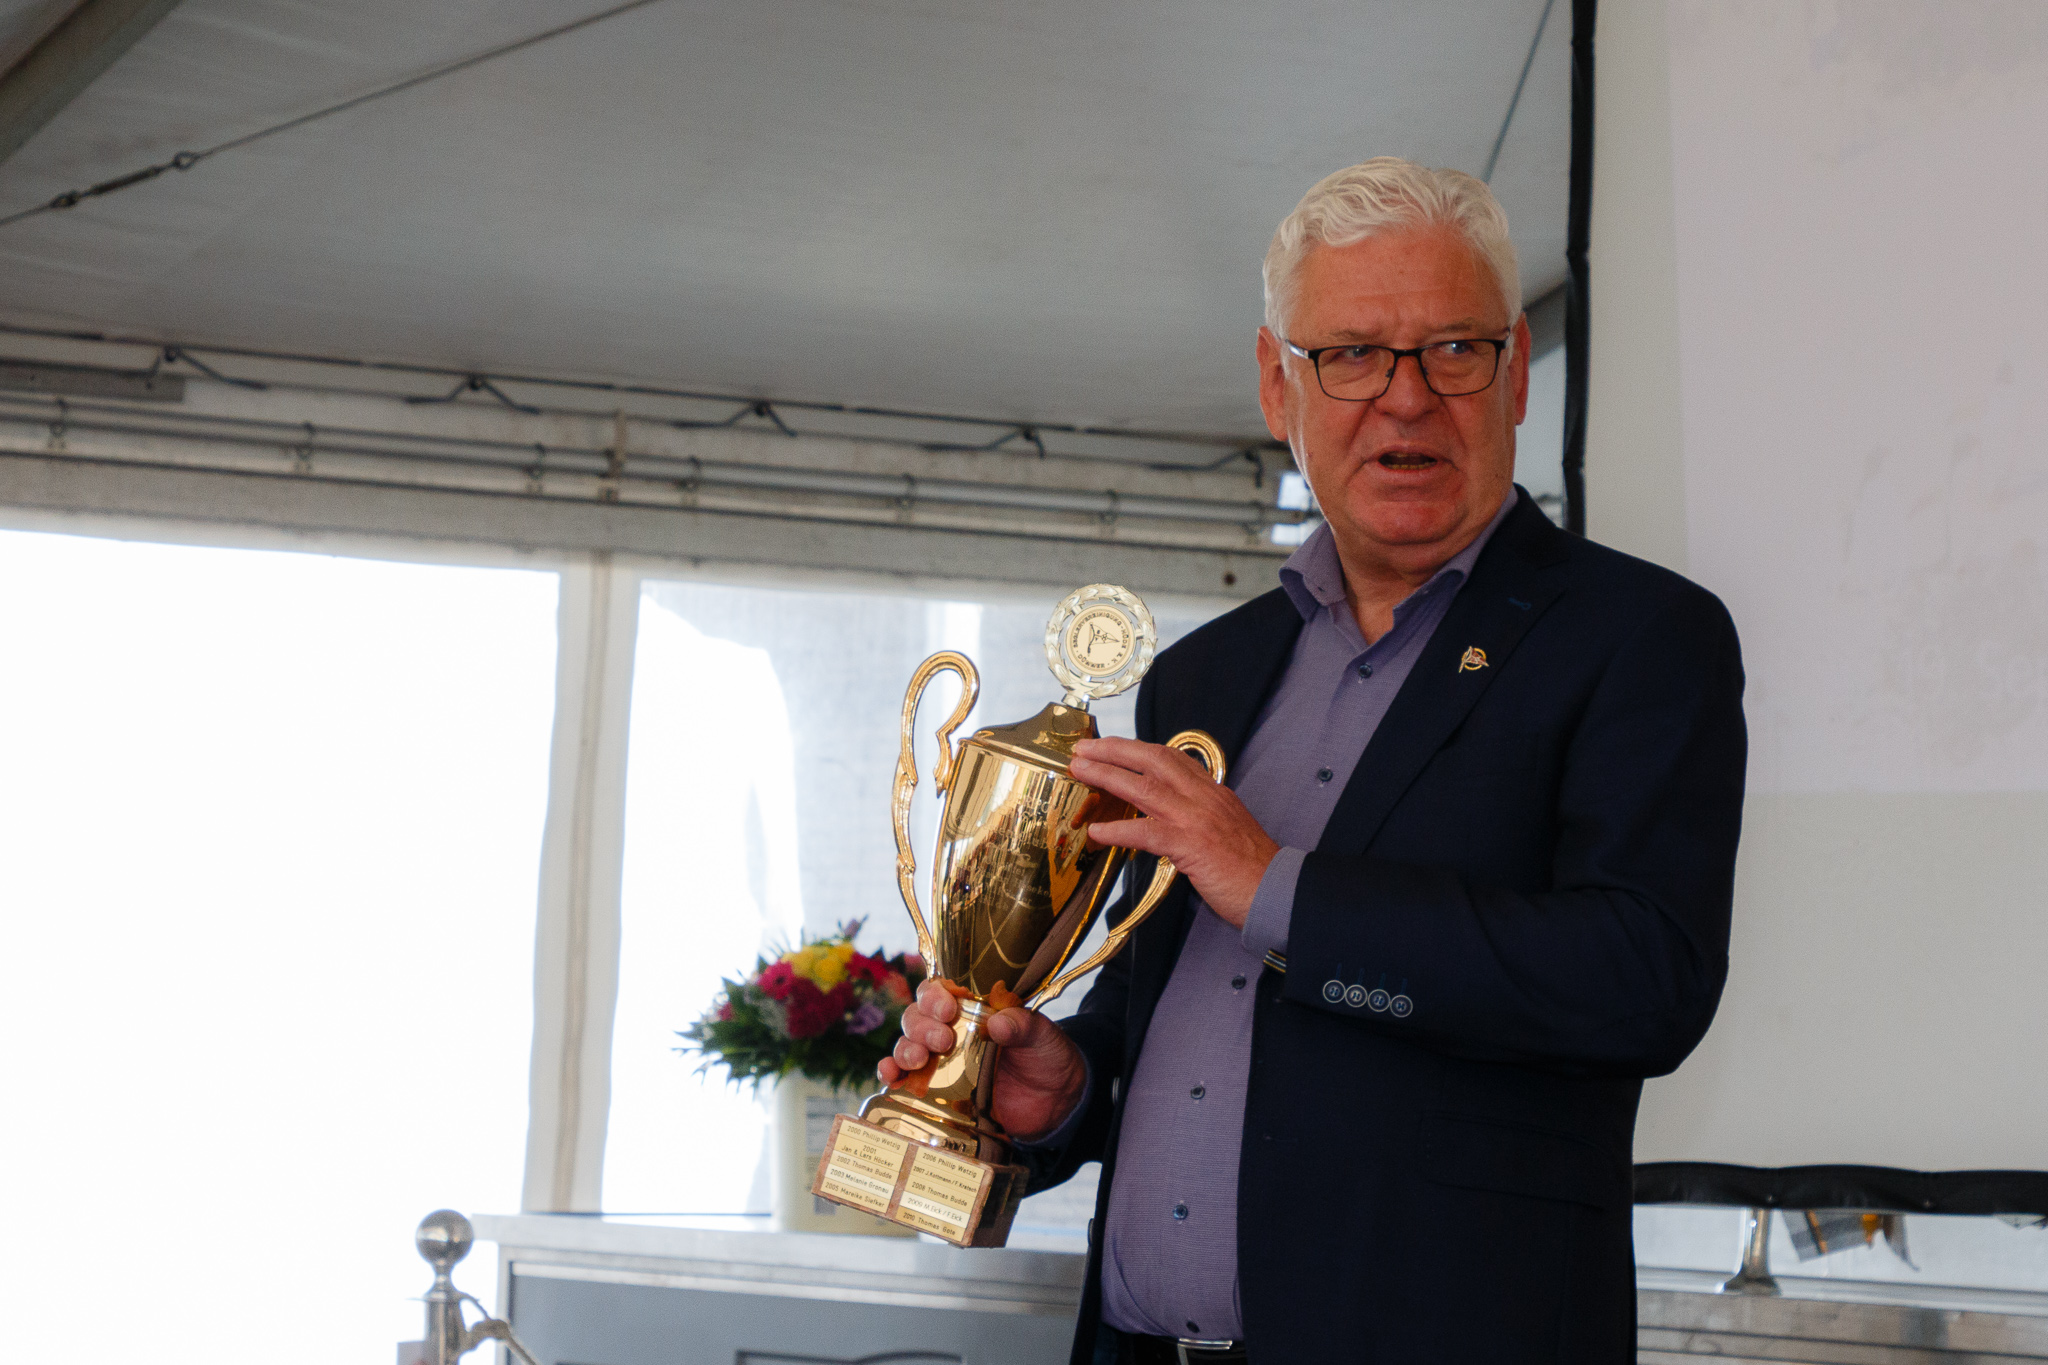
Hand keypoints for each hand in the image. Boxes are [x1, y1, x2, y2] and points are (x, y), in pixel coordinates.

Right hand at [878, 979, 1088, 1141]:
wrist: (1057, 1104)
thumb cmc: (1047, 1058)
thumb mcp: (1043, 1035)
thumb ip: (1023, 1025)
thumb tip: (998, 1024)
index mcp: (972, 1009)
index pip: (938, 991)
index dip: (935, 996)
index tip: (948, 1008)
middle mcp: (950, 1032)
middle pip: (916, 1018)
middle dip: (922, 1026)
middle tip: (943, 1040)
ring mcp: (941, 1063)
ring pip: (906, 1046)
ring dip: (905, 1050)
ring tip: (919, 1060)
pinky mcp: (937, 1093)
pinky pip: (904, 1080)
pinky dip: (892, 1075)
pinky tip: (890, 1076)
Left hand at [1070, 736, 1279, 927]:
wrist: (1279, 890)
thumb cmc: (1252, 868)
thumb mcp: (1227, 827)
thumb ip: (1200, 814)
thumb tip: (1170, 815)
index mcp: (1213, 792)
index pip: (1171, 757)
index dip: (1137, 748)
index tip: (1112, 745)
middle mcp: (1204, 797)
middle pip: (1153, 760)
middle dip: (1115, 750)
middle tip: (1084, 749)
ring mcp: (1196, 819)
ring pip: (1144, 787)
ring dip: (1107, 776)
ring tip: (1080, 772)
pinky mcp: (1191, 846)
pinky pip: (1146, 832)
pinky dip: (1118, 829)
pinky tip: (1097, 831)